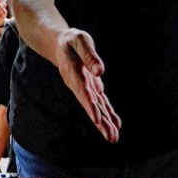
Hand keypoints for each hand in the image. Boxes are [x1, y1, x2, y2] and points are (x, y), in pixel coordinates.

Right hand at [54, 28, 120, 143]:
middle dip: (100, 121)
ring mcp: (85, 87)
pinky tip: (115, 124)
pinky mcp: (91, 87)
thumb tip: (100, 71)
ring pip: (96, 106)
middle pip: (90, 105)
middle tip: (111, 137)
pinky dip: (107, 112)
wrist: (61, 45)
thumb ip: (89, 55)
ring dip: (105, 122)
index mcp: (74, 71)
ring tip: (113, 137)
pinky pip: (100, 101)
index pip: (82, 91)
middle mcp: (78, 84)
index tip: (97, 119)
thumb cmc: (71, 40)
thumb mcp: (80, 40)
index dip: (90, 105)